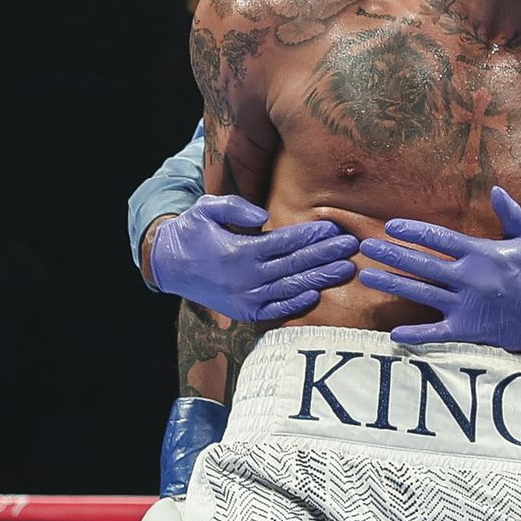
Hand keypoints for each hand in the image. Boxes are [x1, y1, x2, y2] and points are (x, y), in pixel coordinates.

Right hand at [145, 195, 362, 320]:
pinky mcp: (245, 312)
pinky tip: (318, 294)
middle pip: (295, 266)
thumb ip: (235, 208)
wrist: (169, 265)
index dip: (310, 236)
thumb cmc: (192, 232)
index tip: (334, 230)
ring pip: (291, 288)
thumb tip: (264, 217)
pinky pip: (277, 309)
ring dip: (321, 279)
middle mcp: (245, 278)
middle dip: (325, 255)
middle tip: (352, 246)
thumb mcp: (206, 209)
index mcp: (238, 252)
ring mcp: (246, 298)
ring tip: (346, 268)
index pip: (283, 243)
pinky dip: (297, 303)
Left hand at [356, 188, 520, 353]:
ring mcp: (466, 305)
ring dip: (392, 284)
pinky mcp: (468, 329)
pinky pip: (437, 332)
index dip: (412, 232)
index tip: (391, 226)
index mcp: (479, 253)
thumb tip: (496, 189)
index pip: (438, 239)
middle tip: (364, 248)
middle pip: (421, 263)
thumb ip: (509, 214)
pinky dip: (415, 334)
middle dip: (391, 254)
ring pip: (420, 292)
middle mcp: (469, 277)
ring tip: (367, 278)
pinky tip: (394, 332)